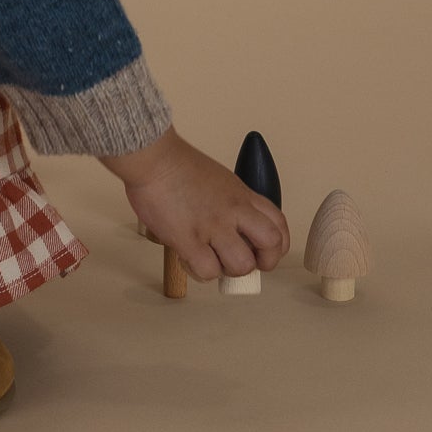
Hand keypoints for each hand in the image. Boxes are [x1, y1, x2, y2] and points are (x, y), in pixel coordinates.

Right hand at [124, 133, 290, 282]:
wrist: (153, 159)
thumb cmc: (177, 166)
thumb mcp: (219, 179)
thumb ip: (231, 203)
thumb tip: (231, 227)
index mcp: (242, 195)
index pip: (278, 224)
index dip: (277, 246)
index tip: (265, 253)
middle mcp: (233, 211)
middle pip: (270, 245)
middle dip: (262, 263)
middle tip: (242, 263)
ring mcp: (213, 226)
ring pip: (241, 265)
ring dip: (227, 270)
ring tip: (211, 260)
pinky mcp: (189, 239)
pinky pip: (207, 271)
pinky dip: (199, 272)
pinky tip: (188, 259)